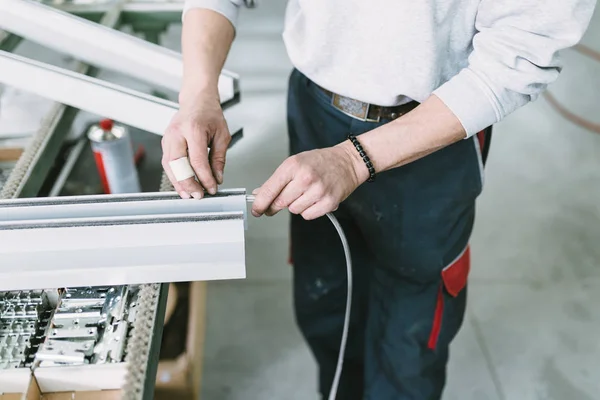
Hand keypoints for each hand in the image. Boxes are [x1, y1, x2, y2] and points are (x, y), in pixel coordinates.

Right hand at [161, 92, 230, 198]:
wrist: (196, 100)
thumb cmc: (209, 114)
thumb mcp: (222, 135)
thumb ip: (219, 158)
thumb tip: (217, 178)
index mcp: (194, 129)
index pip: (197, 160)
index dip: (204, 178)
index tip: (212, 188)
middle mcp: (177, 133)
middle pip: (178, 164)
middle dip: (188, 184)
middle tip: (198, 196)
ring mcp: (168, 137)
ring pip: (169, 166)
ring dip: (178, 183)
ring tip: (188, 195)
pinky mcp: (165, 142)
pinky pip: (167, 163)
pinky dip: (174, 176)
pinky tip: (182, 185)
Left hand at [252, 143, 368, 219]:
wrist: (347, 162)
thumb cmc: (321, 161)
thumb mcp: (295, 163)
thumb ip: (276, 180)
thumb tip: (259, 195)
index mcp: (293, 166)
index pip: (269, 190)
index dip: (260, 204)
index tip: (256, 210)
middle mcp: (305, 178)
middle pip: (280, 203)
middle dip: (277, 205)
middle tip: (282, 200)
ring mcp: (318, 191)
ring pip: (294, 210)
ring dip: (296, 206)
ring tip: (306, 193)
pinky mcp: (328, 202)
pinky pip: (308, 215)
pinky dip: (308, 211)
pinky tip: (314, 199)